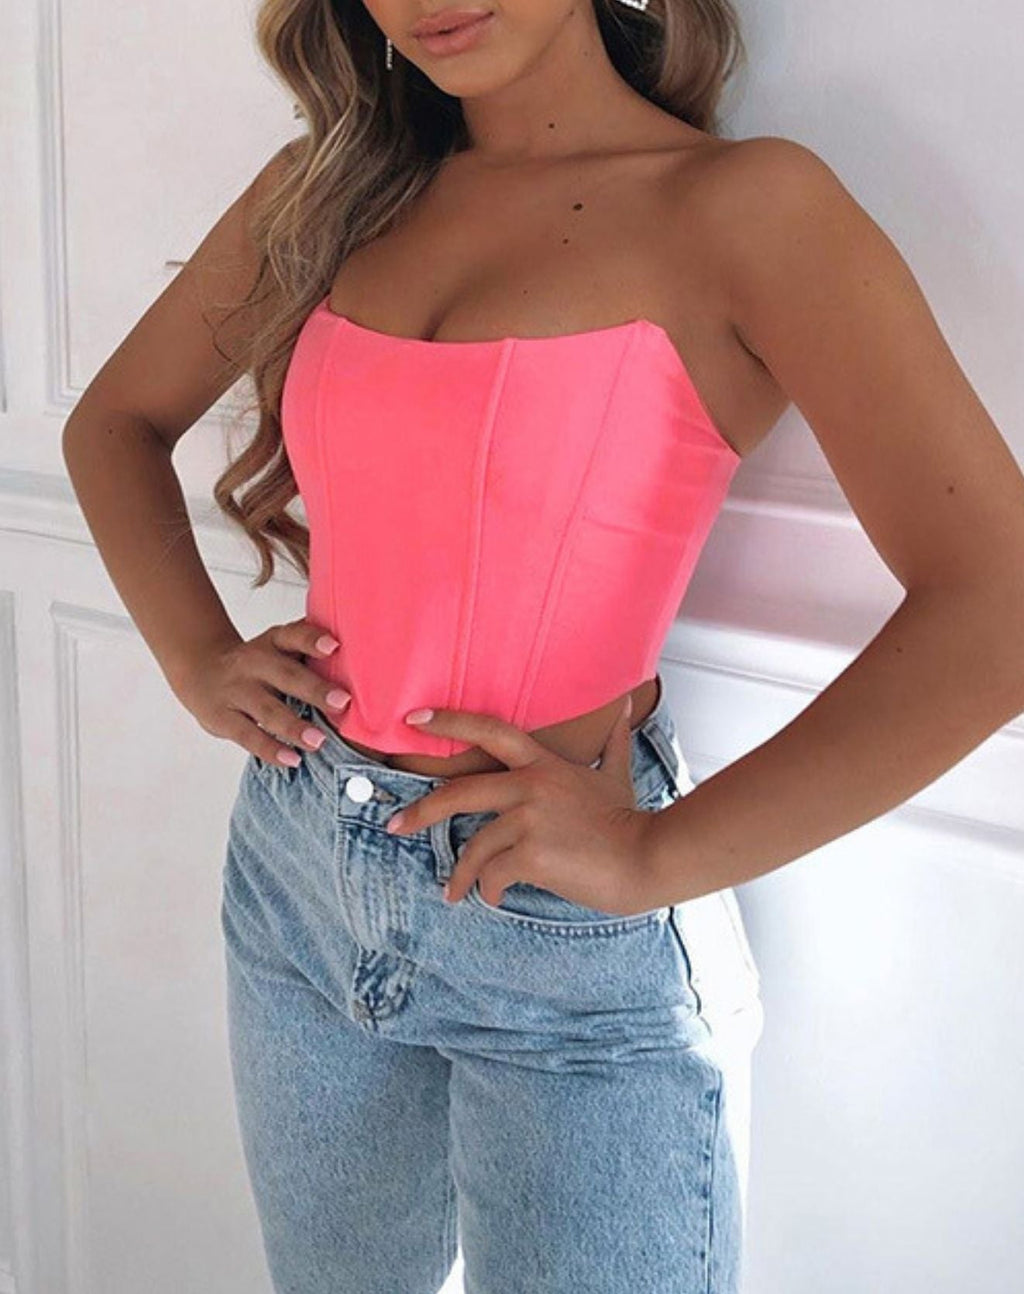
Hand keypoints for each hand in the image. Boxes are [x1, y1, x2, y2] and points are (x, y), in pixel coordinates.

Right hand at [170, 617, 351, 765]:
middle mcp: (254, 663)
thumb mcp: (277, 646)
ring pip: (267, 709)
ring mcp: (236, 691)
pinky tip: (292, 759)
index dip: (312, 639)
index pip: (292, 635)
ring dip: (294, 726)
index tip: (335, 645)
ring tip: (319, 741)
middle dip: (315, 689)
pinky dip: (270, 749)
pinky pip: (248, 735)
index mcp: (273, 642)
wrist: (200, 668)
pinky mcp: (223, 718)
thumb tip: (361, 654)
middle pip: (286, 675)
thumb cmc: (257, 662)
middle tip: (343, 703)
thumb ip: (308, 648)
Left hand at [386, 695, 664, 916]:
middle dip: (420, 812)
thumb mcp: (616, 777)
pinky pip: (492, 874)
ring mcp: (529, 818)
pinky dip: (488, 890)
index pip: (491, 731)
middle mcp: (531, 785)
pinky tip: (494, 898)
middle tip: (395, 827)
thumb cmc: (630, 821)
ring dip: (461, 875)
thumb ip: (614, 744)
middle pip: (459, 792)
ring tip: (456, 893)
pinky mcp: (531, 854)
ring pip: (474, 847)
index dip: (450, 721)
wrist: (647, 858)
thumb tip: (627, 709)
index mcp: (544, 765)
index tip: (412, 718)